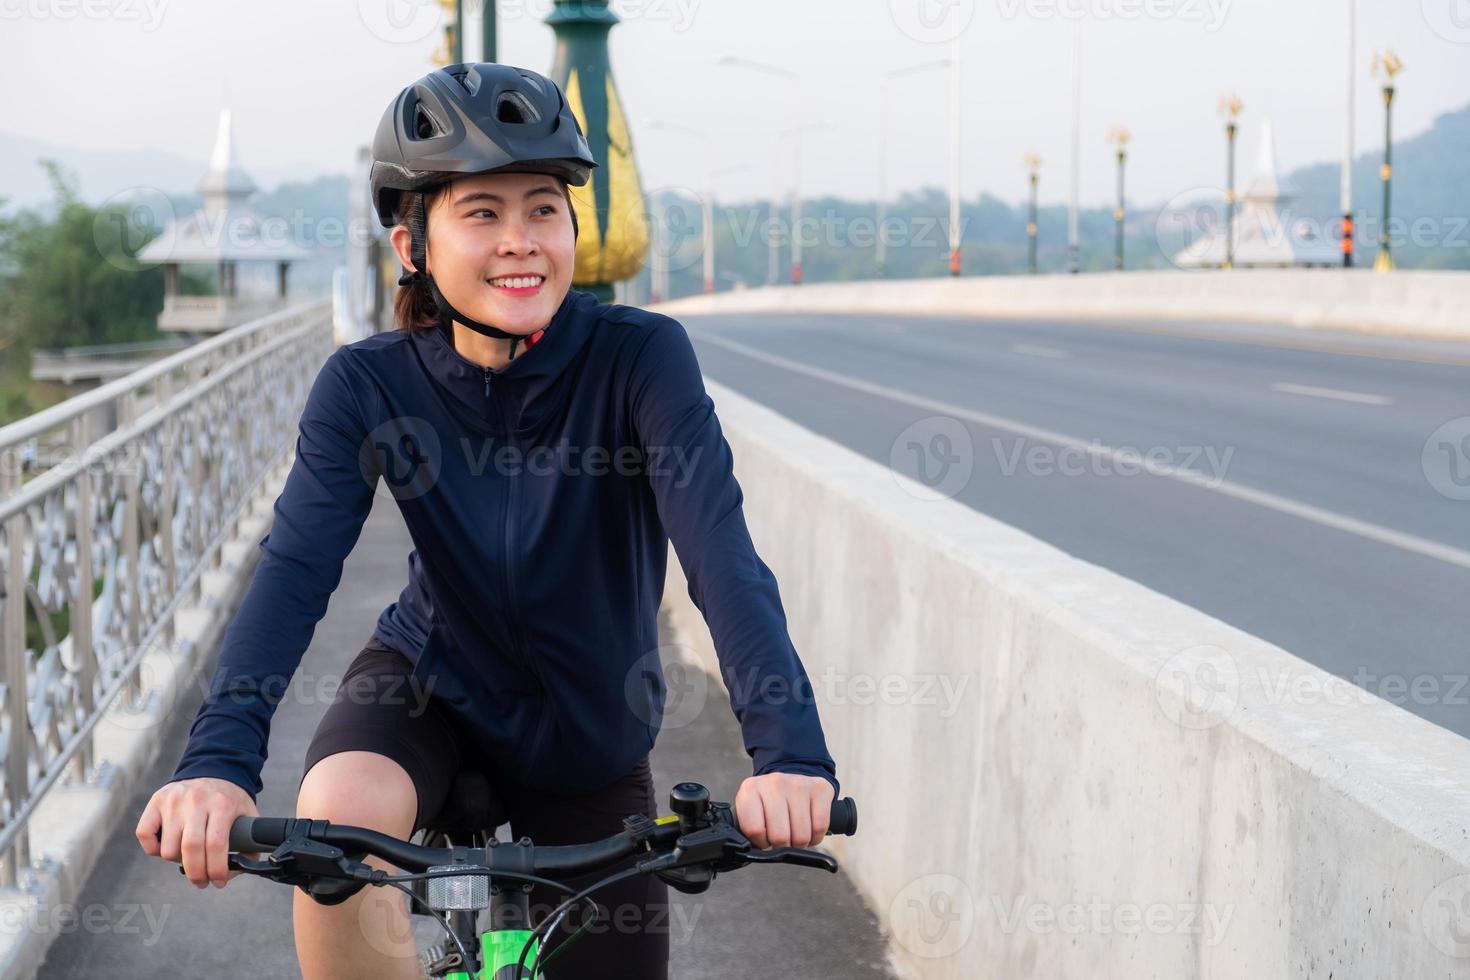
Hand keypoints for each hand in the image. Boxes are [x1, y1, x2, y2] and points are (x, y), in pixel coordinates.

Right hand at [135, 777, 258, 888]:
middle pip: (190, 847)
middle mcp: (196, 800)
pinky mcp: (156, 801)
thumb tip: (240, 869)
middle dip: (196, 873)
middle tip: (201, 882)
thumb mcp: (248, 814)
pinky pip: (145, 835)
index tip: (219, 881)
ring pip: (168, 847)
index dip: (216, 869)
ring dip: (177, 861)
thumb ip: (250, 842)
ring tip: (188, 857)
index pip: (216, 844)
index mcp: (222, 804)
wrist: (214, 768)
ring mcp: (174, 800)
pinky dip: (153, 849)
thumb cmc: (229, 799)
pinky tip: (168, 847)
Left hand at [733, 772, 834, 849]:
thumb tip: (752, 852)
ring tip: (794, 833)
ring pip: (801, 836)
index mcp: (751, 789)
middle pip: (780, 836)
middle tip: (782, 838)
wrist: (791, 778)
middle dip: (782, 846)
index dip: (761, 843)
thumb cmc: (769, 802)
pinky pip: (820, 827)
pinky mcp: (819, 788)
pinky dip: (816, 836)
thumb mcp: (750, 811)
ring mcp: (798, 784)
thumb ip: (749, 829)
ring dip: (799, 843)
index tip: (764, 839)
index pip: (754, 830)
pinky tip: (809, 828)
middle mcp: (774, 783)